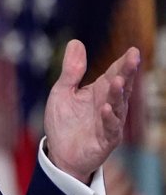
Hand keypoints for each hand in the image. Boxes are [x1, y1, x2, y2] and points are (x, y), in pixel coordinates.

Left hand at [43, 40, 139, 182]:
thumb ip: (71, 70)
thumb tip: (76, 42)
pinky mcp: (105, 139)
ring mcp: (109, 122)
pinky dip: (109, 118)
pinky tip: (106, 108)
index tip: (133, 50)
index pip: (113, 73)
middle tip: (134, 58)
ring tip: (118, 81)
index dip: (123, 63)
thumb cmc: (64, 121)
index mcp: (99, 91)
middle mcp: (108, 104)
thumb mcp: (62, 91)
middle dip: (127, 73)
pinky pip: (110, 128)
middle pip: (120, 86)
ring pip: (118, 106)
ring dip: (118, 94)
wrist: (59, 152)